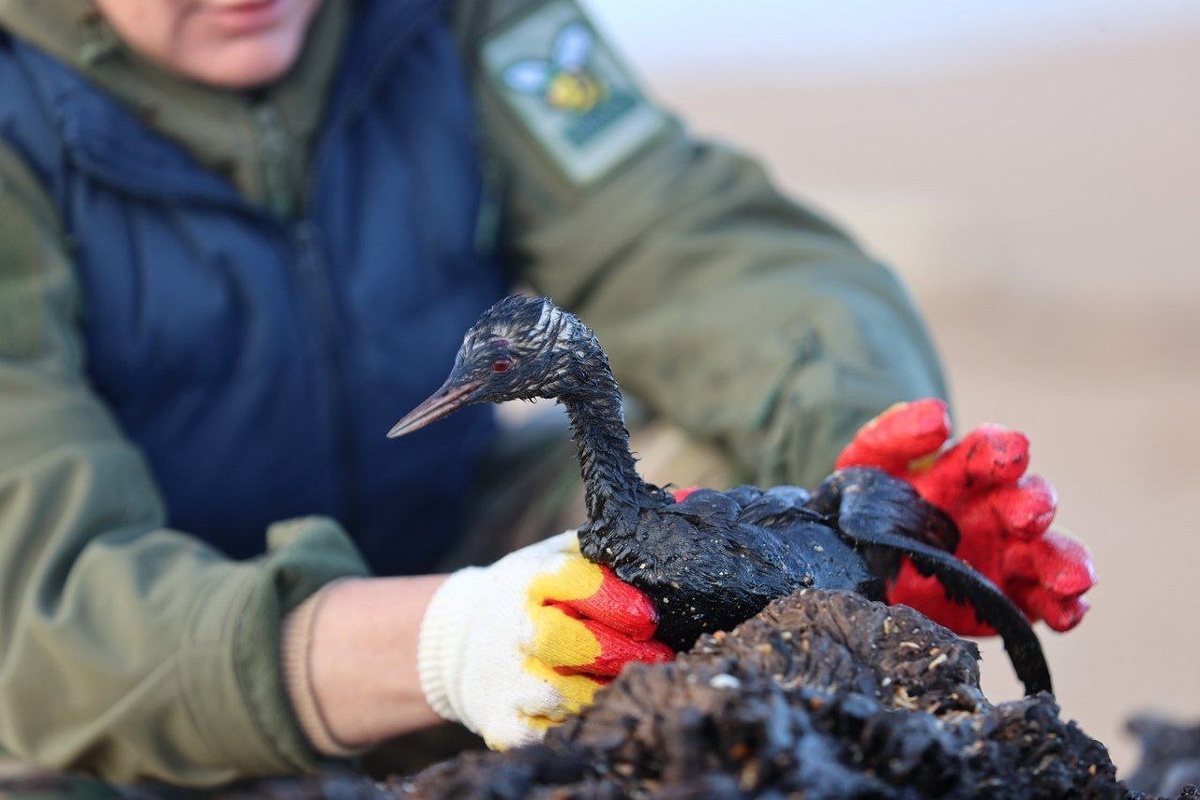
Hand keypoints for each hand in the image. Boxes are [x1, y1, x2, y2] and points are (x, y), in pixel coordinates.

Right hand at [417, 531, 673, 748]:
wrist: (458, 640)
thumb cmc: (532, 595)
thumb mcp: (558, 558)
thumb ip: (611, 544)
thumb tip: (687, 503)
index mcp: (531, 580)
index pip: (574, 582)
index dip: (616, 599)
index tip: (650, 616)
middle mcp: (515, 628)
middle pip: (567, 642)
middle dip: (620, 652)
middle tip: (659, 657)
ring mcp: (506, 678)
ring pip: (563, 695)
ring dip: (606, 692)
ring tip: (635, 686)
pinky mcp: (502, 723)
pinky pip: (547, 735)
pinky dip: (577, 728)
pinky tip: (600, 714)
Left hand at [836, 398, 1095, 634]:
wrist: (856, 561)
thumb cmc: (870, 500)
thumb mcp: (871, 461)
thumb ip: (897, 434)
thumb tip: (939, 417)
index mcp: (967, 471)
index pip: (992, 452)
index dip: (1002, 450)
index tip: (1010, 452)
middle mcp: (996, 511)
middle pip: (1029, 501)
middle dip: (1034, 505)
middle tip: (1030, 513)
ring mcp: (1006, 557)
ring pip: (1048, 555)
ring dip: (1063, 562)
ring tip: (1073, 578)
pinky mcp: (1007, 600)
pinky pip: (1042, 605)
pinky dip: (1062, 609)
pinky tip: (1068, 612)